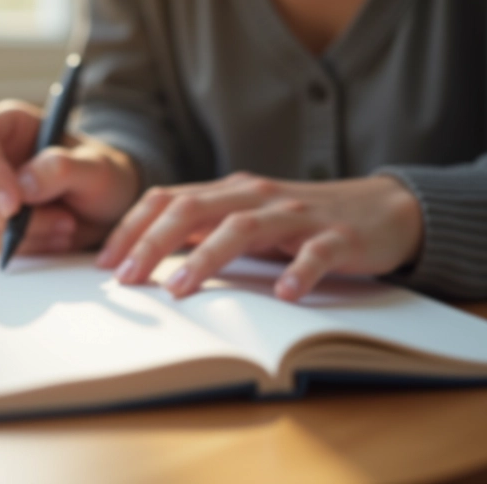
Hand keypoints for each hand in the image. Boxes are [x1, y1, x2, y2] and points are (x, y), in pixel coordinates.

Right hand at [0, 100, 139, 253]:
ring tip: (67, 228)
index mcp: (11, 124)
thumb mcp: (96, 168)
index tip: (16, 205)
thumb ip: (61, 168)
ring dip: (25, 235)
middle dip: (11, 215)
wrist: (110, 209)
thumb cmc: (103, 176)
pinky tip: (54, 239)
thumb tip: (22, 187)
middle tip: (64, 221)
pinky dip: (24, 248)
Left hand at [95, 173, 422, 300]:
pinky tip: (285, 294)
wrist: (383, 210)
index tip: (104, 263)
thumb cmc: (302, 222)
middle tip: (125, 278)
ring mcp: (297, 215)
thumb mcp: (246, 219)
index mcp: (230, 192)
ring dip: (206, 258)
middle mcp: (257, 196)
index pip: (167, 199)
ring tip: (178, 290)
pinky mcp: (338, 237)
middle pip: (193, 210)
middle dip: (152, 243)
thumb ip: (203, 229)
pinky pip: (315, 253)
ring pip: (243, 228)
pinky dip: (299, 272)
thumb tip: (146, 253)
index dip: (132, 228)